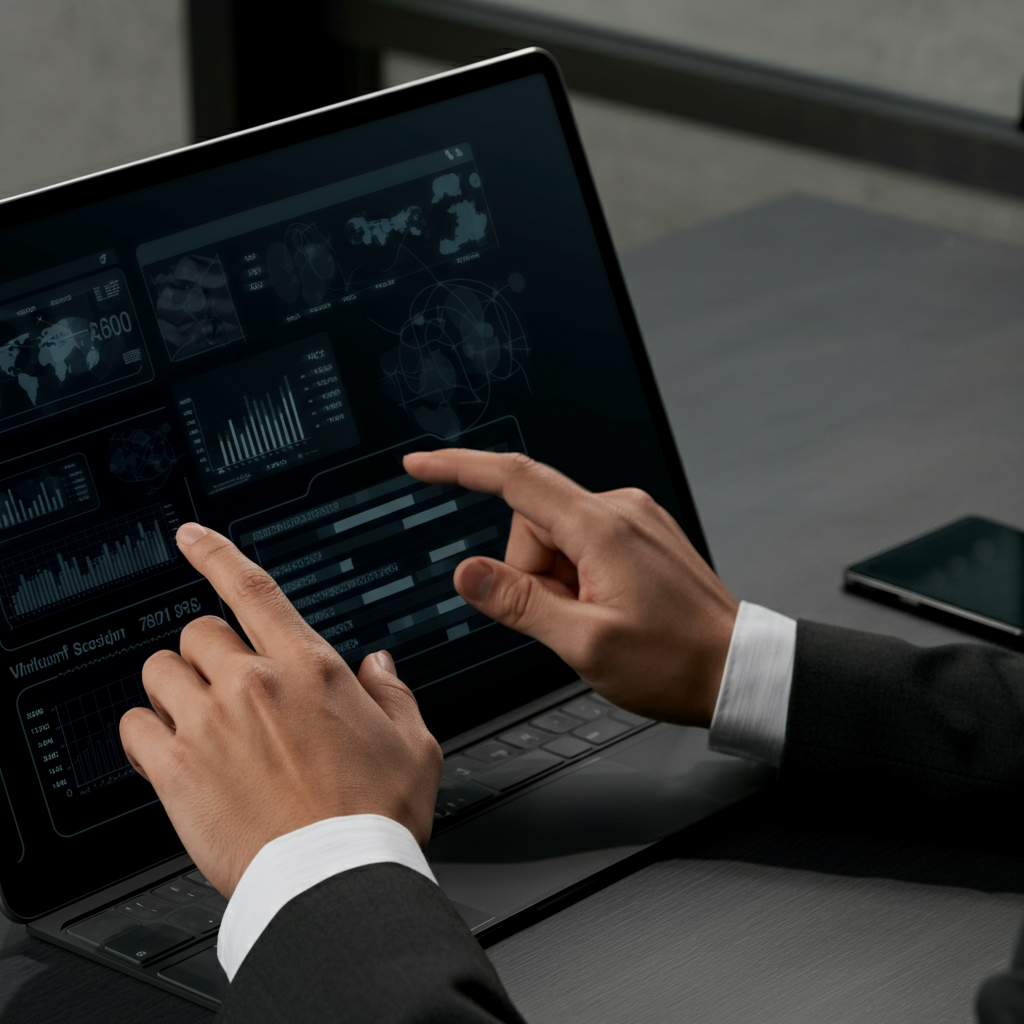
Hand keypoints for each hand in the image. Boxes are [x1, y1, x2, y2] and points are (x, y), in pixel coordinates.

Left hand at [119, 524, 441, 898]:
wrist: (336, 879)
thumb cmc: (375, 816)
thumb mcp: (413, 743)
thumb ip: (392, 692)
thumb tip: (377, 663)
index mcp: (310, 668)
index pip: (253, 589)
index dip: (216, 554)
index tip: (191, 537)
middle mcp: (254, 684)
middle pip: (199, 631)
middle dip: (209, 651)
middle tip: (226, 684)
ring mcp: (210, 724)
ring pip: (159, 671)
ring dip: (173, 686)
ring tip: (194, 715)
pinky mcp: (177, 769)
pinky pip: (133, 726)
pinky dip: (144, 732)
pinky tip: (168, 749)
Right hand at [403, 450, 737, 726]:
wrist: (737, 668)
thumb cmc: (674, 662)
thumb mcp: (586, 643)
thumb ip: (519, 604)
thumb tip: (466, 572)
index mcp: (602, 528)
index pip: (515, 479)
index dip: (460, 469)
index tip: (421, 465)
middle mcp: (620, 509)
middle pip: (532, 524)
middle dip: (531, 574)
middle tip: (567, 621)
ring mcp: (634, 519)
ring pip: (556, 538)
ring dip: (557, 581)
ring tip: (596, 620)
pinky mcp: (641, 535)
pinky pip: (584, 544)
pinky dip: (578, 577)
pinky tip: (609, 609)